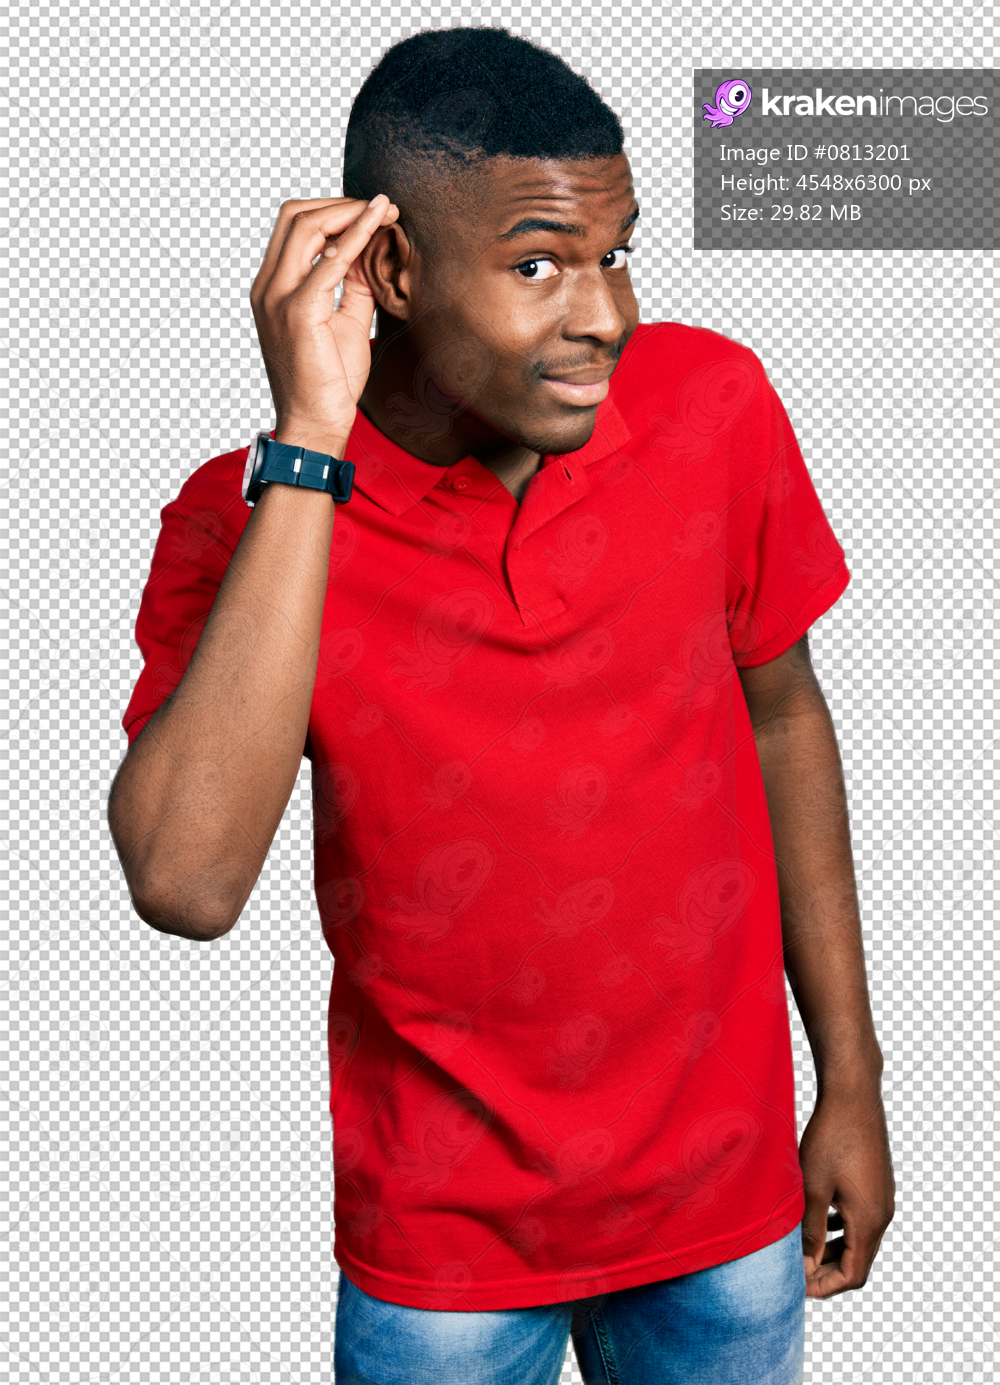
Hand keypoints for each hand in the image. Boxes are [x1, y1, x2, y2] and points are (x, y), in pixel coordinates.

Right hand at [250, 194, 399, 452]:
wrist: (316, 425)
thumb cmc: (329, 382)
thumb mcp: (345, 322)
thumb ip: (352, 285)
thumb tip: (370, 249)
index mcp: (272, 288)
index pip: (293, 226)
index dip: (334, 210)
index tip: (373, 211)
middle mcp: (268, 288)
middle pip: (295, 215)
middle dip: (342, 203)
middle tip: (384, 206)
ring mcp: (278, 298)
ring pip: (306, 226)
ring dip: (350, 212)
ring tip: (387, 211)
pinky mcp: (299, 313)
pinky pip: (329, 262)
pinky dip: (356, 236)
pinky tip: (380, 225)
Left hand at [799, 1086, 894, 1297]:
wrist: (853, 1096)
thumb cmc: (831, 1138)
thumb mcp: (813, 1187)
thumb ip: (810, 1230)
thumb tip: (804, 1266)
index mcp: (869, 1221)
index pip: (853, 1275)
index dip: (825, 1287)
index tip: (797, 1287)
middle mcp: (882, 1215)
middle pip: (858, 1262)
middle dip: (827, 1273)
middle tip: (796, 1274)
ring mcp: (882, 1199)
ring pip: (859, 1240)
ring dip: (833, 1251)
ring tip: (804, 1251)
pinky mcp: (876, 1184)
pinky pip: (861, 1220)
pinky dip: (841, 1230)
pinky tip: (820, 1221)